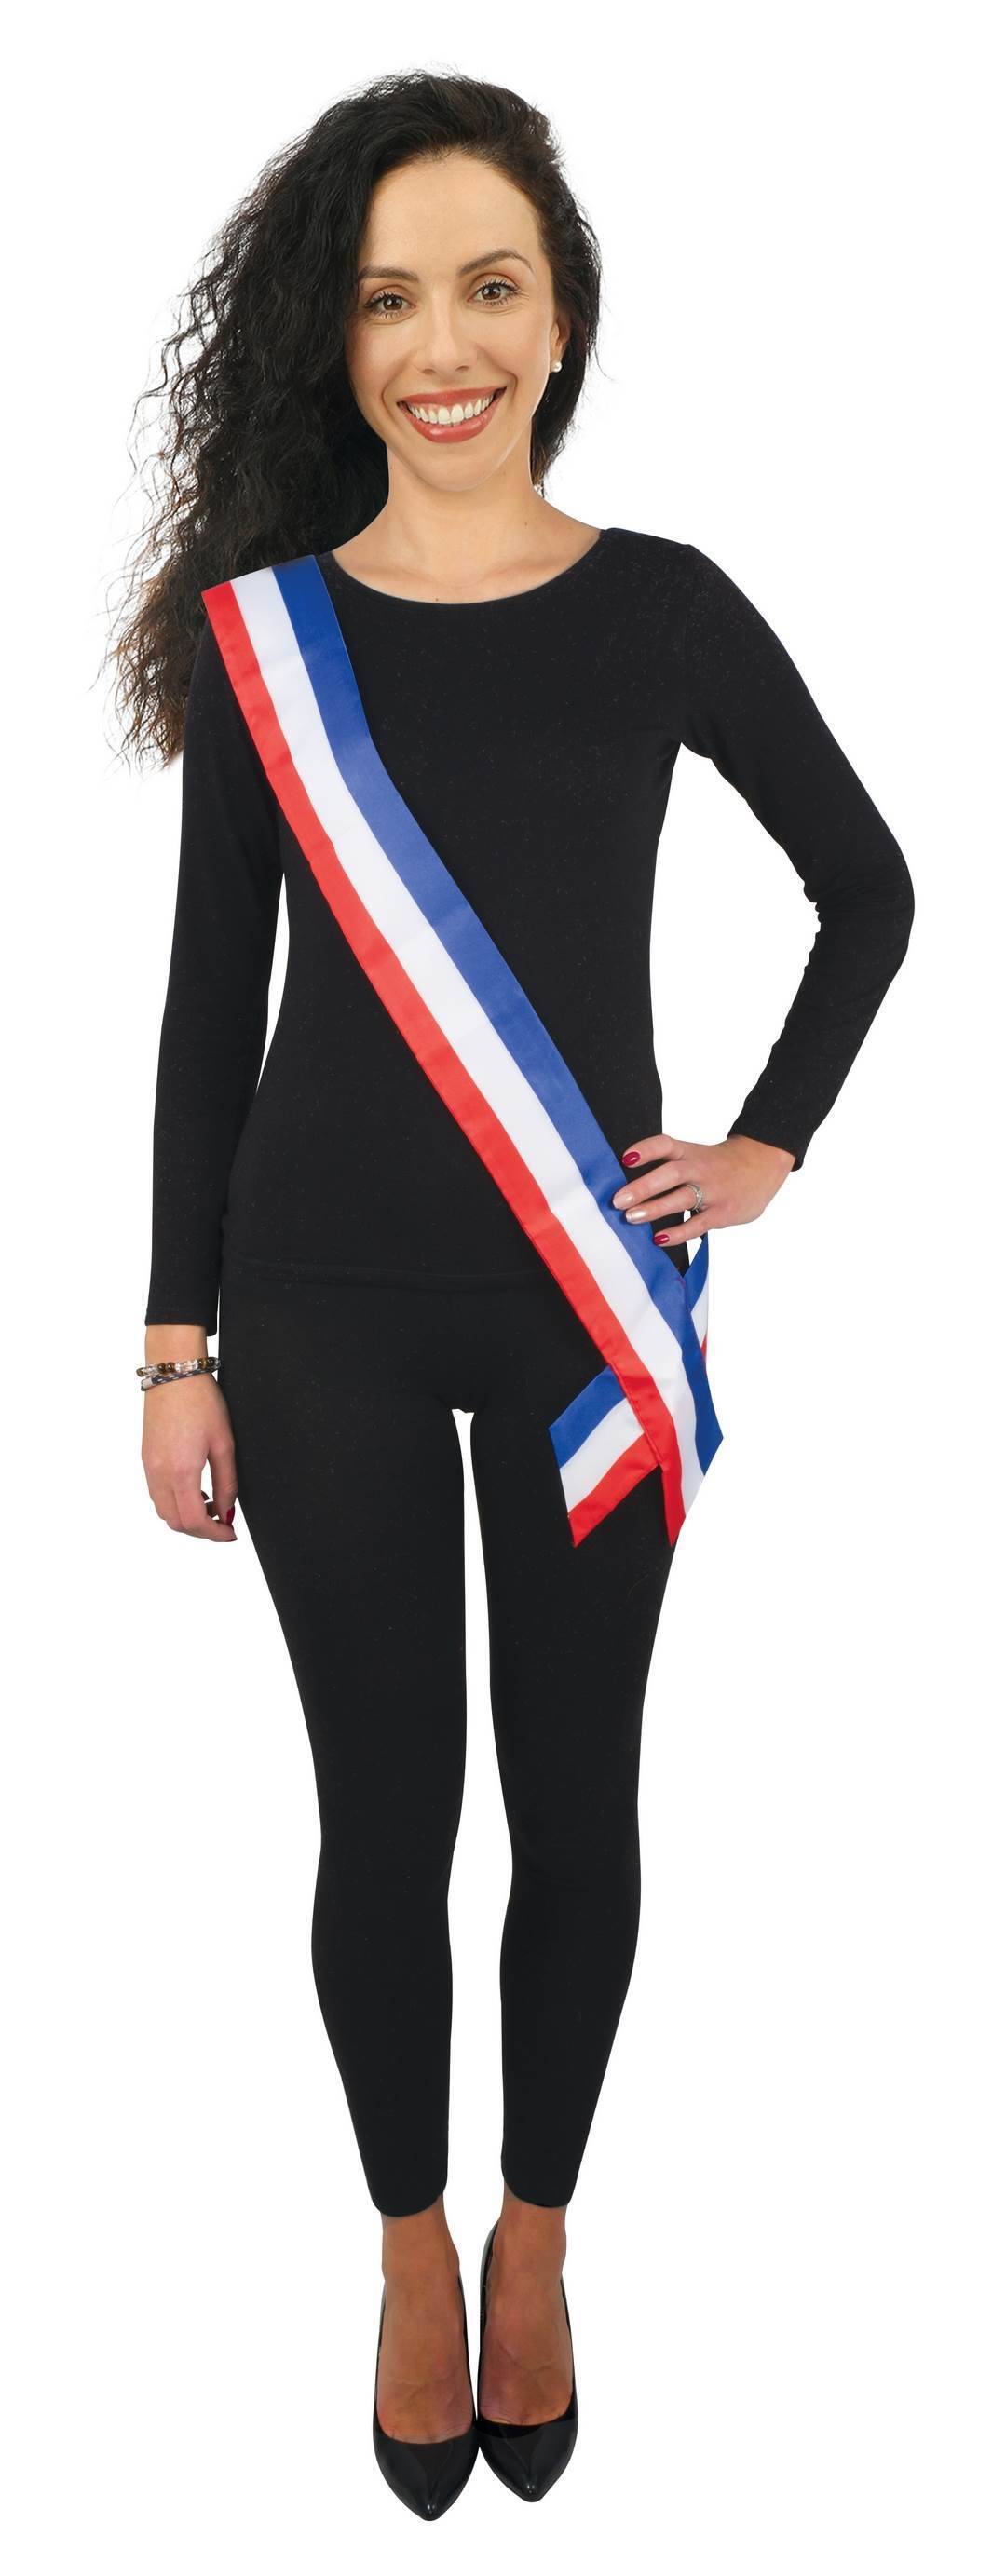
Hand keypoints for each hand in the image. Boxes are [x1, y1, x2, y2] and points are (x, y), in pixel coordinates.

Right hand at [141, 1374, 238, 1539]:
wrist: (174, 1374)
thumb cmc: (202, 1402)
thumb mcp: (224, 1444)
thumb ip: (227, 1483)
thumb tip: (227, 1512)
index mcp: (181, 1471)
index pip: (194, 1521)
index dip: (214, 1534)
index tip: (230, 1533)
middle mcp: (159, 1473)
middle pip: (175, 1522)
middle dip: (200, 1530)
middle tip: (223, 1522)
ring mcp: (148, 1467)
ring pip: (164, 1511)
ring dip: (186, 1516)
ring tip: (210, 1503)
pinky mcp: (146, 1459)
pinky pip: (157, 1494)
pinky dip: (175, 1502)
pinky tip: (194, 1489)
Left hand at [612, 1131, 795, 1242]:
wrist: (764, 1163)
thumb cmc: (719, 1164)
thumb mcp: (697, 1155)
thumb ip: (670, 1166)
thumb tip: (631, 1186)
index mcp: (690, 1152)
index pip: (666, 1145)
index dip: (646, 1149)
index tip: (626, 1158)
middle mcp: (700, 1169)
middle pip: (671, 1174)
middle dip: (643, 1187)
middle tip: (618, 1199)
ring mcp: (713, 1191)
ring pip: (682, 1198)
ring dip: (655, 1208)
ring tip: (632, 1217)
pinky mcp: (723, 1212)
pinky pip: (698, 1224)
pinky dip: (678, 1233)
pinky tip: (659, 1238)